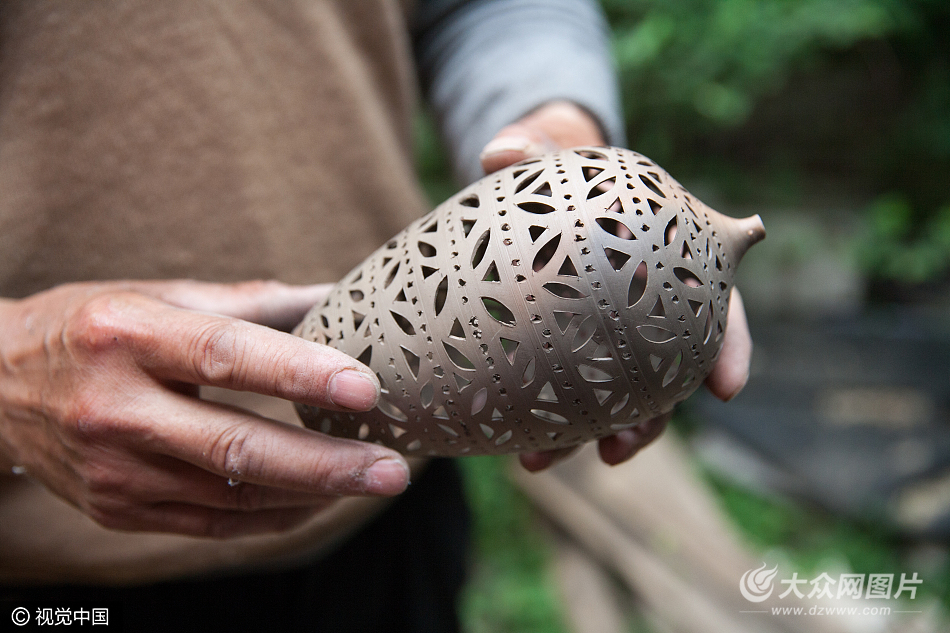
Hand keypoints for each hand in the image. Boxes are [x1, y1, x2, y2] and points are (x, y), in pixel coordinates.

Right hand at [0, 280, 409, 537]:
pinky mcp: (116, 509)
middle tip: (392, 469)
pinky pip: (213, 524)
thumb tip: (338, 294)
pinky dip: (274, 515)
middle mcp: (114, 408)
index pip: (225, 355)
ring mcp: (112, 470)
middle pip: (236, 446)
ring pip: (232, 495)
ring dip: (312, 492)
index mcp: (127, 336)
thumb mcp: (160, 296)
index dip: (299, 373)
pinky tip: (318, 499)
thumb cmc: (94, 328)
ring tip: (372, 479)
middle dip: (325, 464)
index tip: (365, 388)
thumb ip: (252, 302)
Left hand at [479, 101, 752, 470]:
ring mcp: (612, 334)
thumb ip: (533, 149)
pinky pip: (571, 391)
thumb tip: (499, 150)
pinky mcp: (572, 349)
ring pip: (618, 397)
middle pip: (665, 372)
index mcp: (673, 255)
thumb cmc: (566, 171)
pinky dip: (552, 421)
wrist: (540, 192)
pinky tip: (518, 445)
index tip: (728, 391)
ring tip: (541, 463)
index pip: (717, 303)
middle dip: (646, 421)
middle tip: (615, 452)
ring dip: (587, 435)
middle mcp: (650, 306)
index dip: (729, 347)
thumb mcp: (555, 153)